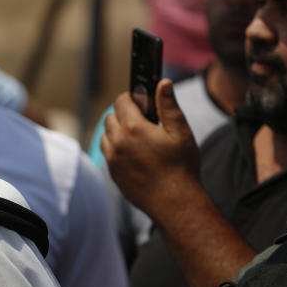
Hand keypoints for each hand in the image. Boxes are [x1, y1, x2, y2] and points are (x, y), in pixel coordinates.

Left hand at [101, 79, 201, 220]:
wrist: (174, 203)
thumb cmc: (181, 167)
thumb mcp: (181, 132)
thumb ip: (169, 106)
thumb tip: (163, 83)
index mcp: (133, 128)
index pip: (121, 101)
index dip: (131, 98)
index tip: (141, 101)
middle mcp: (117, 143)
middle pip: (110, 118)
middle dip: (124, 115)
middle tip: (142, 120)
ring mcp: (112, 160)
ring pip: (105, 136)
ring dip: (117, 132)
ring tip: (137, 137)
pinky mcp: (112, 174)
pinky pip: (107, 154)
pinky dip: (115, 149)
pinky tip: (133, 153)